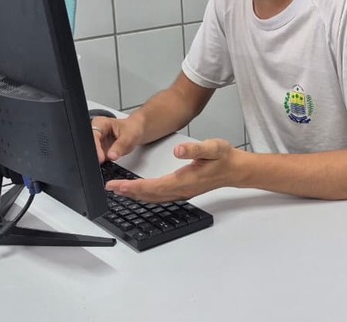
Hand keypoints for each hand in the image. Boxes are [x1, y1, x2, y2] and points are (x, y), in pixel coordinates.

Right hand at [91, 116, 143, 162]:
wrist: (138, 131)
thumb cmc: (133, 128)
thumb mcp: (130, 136)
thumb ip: (120, 145)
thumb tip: (112, 155)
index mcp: (100, 123)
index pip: (93, 136)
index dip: (96, 148)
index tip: (101, 157)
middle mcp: (97, 132)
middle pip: (91, 146)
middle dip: (97, 155)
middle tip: (104, 161)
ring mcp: (99, 142)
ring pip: (95, 154)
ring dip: (101, 159)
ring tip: (111, 158)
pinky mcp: (102, 151)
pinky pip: (100, 158)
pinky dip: (105, 161)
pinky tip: (111, 159)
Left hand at [105, 138, 237, 202]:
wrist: (236, 169)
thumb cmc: (225, 157)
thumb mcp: (212, 147)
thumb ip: (194, 149)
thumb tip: (178, 150)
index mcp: (185, 180)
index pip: (153, 186)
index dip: (133, 187)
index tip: (117, 185)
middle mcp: (182, 190)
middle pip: (150, 195)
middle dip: (129, 192)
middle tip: (110, 188)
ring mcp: (182, 193)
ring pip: (154, 198)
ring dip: (136, 195)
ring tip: (120, 190)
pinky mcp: (184, 191)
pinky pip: (160, 196)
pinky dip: (146, 195)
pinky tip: (140, 191)